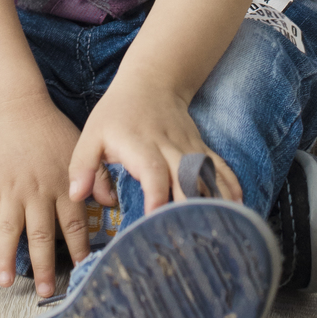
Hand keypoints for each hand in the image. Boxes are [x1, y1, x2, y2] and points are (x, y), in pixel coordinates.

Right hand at [0, 95, 115, 297]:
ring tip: (5, 282)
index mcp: (63, 184)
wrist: (17, 106)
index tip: (81, 270)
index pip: (74, 224)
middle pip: (41, 236)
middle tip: (45, 290)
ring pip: (9, 231)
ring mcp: (12, 189)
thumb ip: (98, 176)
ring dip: (7, 258)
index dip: (78, 249)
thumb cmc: (50, 128)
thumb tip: (112, 203)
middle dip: (43, 267)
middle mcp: (38, 191)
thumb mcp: (80, 148)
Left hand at [68, 71, 241, 213]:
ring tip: (222, 228)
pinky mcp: (201, 148)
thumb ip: (83, 165)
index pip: (152, 171)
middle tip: (190, 237)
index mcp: (140, 145)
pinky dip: (230, 184)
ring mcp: (189, 147)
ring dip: (214, 199)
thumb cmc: (118, 113)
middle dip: (188, 207)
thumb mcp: (92, 134)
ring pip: (206, 173)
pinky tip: (239, 206)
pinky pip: (219, 166)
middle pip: (184, 177)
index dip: (156, 194)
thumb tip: (77, 195)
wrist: (152, 80)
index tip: (155, 217)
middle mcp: (169, 147)